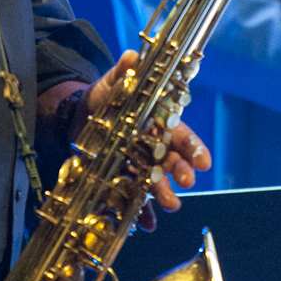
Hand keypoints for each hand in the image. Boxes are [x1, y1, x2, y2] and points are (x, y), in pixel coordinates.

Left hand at [88, 50, 210, 212]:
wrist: (77, 115)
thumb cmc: (104, 97)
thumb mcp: (114, 83)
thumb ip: (125, 72)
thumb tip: (133, 55)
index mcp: (158, 123)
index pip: (181, 136)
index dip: (193, 149)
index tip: (203, 161)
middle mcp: (153, 146)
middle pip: (173, 161)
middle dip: (182, 172)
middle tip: (187, 182)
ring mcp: (139, 164)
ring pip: (157, 181)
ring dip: (166, 194)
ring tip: (171, 205)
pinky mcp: (122, 178)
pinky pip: (134, 197)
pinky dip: (141, 212)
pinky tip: (146, 224)